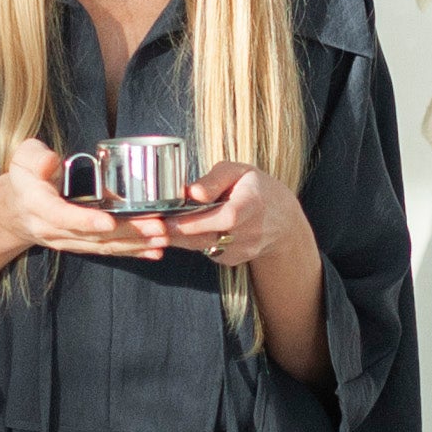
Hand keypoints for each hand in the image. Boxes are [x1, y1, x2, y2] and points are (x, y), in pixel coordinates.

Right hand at [2, 138, 171, 262]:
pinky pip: (107, 251)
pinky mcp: (81, 245)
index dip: (85, 220)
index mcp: (38, 205)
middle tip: (157, 227)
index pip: (62, 216)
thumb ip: (35, 158)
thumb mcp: (23, 159)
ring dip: (135, 244)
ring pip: (103, 246)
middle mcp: (53, 229)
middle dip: (127, 232)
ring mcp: (68, 241)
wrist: (16, 209)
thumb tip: (50, 161)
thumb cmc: (26, 177)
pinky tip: (154, 250)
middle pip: (93, 235)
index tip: (108, 221)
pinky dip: (132, 252)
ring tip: (162, 238)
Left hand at [160, 160, 304, 268]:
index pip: (227, 217)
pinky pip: (206, 251)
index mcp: (253, 203)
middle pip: (208, 236)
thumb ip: (214, 179)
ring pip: (203, 247)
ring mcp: (244, 249)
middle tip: (150, 225)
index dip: (196, 222)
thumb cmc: (255, 188)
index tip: (169, 219)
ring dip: (178, 238)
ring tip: (158, 227)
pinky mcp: (234, 260)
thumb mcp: (239, 171)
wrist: (281, 220)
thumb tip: (190, 191)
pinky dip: (192, 242)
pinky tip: (182, 231)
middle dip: (176, 232)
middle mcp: (252, 230)